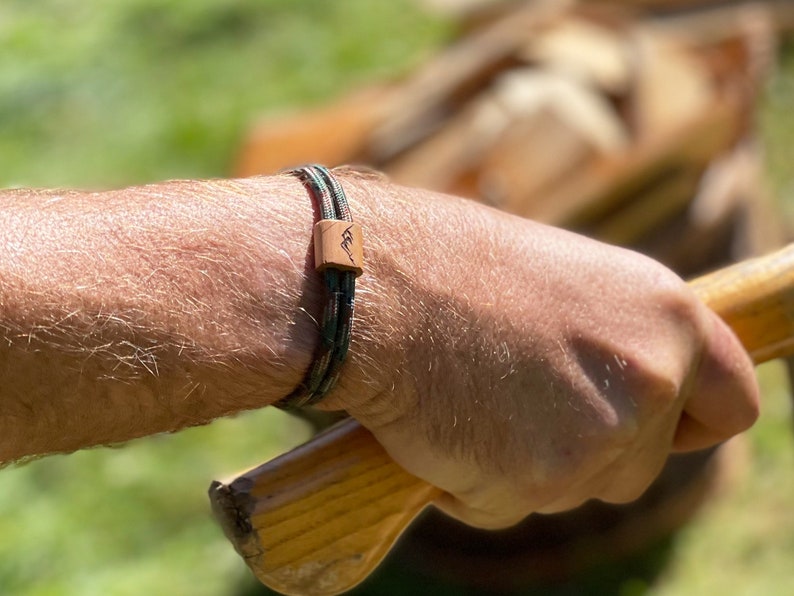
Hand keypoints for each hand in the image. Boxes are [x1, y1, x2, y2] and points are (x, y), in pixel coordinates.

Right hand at [320, 174, 759, 528]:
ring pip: (578, 489)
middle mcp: (650, 375)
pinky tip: (445, 422)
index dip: (690, 421)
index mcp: (665, 313)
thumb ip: (614, 338)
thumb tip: (630, 385)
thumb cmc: (450, 269)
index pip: (730, 402)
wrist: (374, 289)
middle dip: (590, 449)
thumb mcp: (563, 280)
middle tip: (518, 398)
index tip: (658, 426)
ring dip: (528, 464)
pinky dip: (477, 481)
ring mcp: (599, 433)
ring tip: (474, 397)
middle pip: (644, 463)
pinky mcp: (540, 479)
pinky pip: (513, 504)